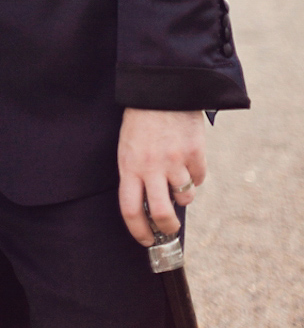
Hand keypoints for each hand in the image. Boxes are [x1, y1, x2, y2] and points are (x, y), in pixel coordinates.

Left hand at [117, 107, 206, 244]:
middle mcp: (151, 166)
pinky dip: (195, 176)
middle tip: (170, 228)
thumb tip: (149, 208)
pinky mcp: (194, 152)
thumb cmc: (140, 121)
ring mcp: (174, 160)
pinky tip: (188, 161)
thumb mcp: (128, 147)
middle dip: (167, 228)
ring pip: (184, 197)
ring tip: (178, 181)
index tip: (146, 240)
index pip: (129, 209)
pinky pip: (199, 178)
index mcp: (129, 165)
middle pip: (160, 214)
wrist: (161, 87)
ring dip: (183, 196)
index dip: (138, 231)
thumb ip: (136, 175)